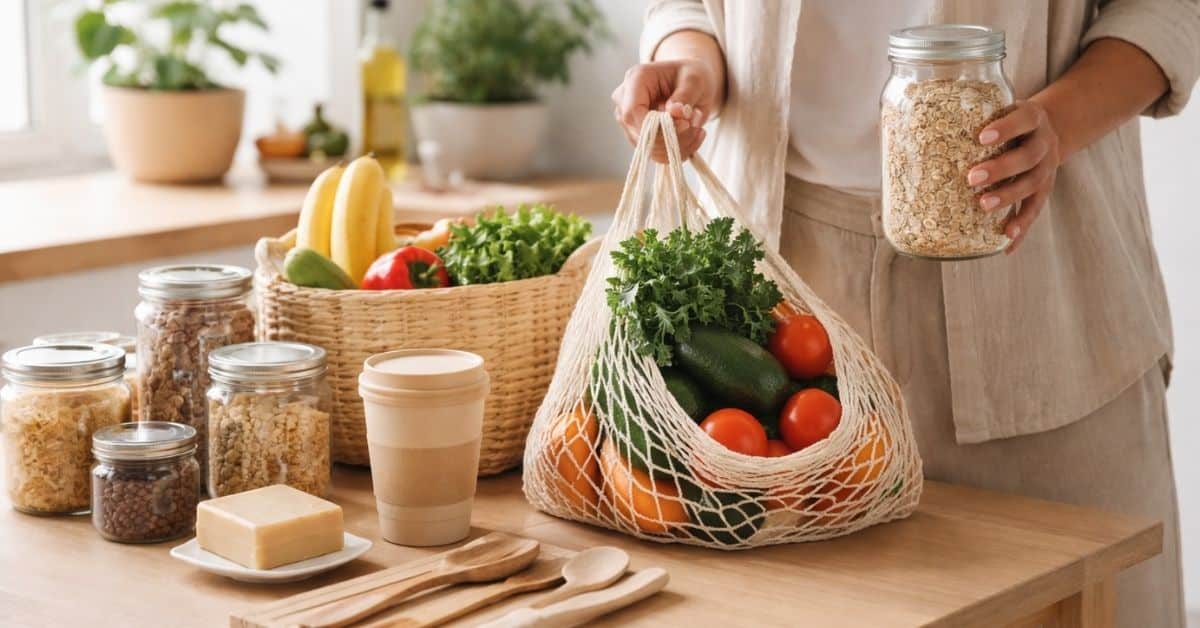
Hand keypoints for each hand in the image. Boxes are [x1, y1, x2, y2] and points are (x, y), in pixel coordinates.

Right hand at [611, 59, 719, 162]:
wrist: (690, 83)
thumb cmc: (691, 76)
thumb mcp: (695, 79)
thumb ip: (685, 95)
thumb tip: (674, 112)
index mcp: (636, 79)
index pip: (633, 112)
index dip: (657, 126)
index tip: (685, 125)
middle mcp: (625, 100)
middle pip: (639, 133)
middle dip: (672, 138)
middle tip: (697, 127)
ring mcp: (629, 120)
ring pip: (648, 148)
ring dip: (677, 146)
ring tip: (697, 129)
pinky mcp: (638, 135)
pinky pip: (655, 153)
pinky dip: (677, 150)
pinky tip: (692, 136)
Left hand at [967, 100, 1060, 252]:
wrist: (1047, 129)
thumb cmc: (1007, 119)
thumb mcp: (998, 107)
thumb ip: (968, 112)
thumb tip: (901, 119)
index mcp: (1032, 117)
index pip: (1022, 119)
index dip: (1005, 128)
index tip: (981, 138)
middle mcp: (1043, 143)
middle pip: (1028, 156)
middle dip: (1001, 168)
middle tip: (972, 178)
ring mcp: (1047, 168)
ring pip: (1032, 184)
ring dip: (1008, 197)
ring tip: (984, 206)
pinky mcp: (1044, 189)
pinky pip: (1035, 210)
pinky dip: (1022, 226)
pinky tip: (1006, 241)